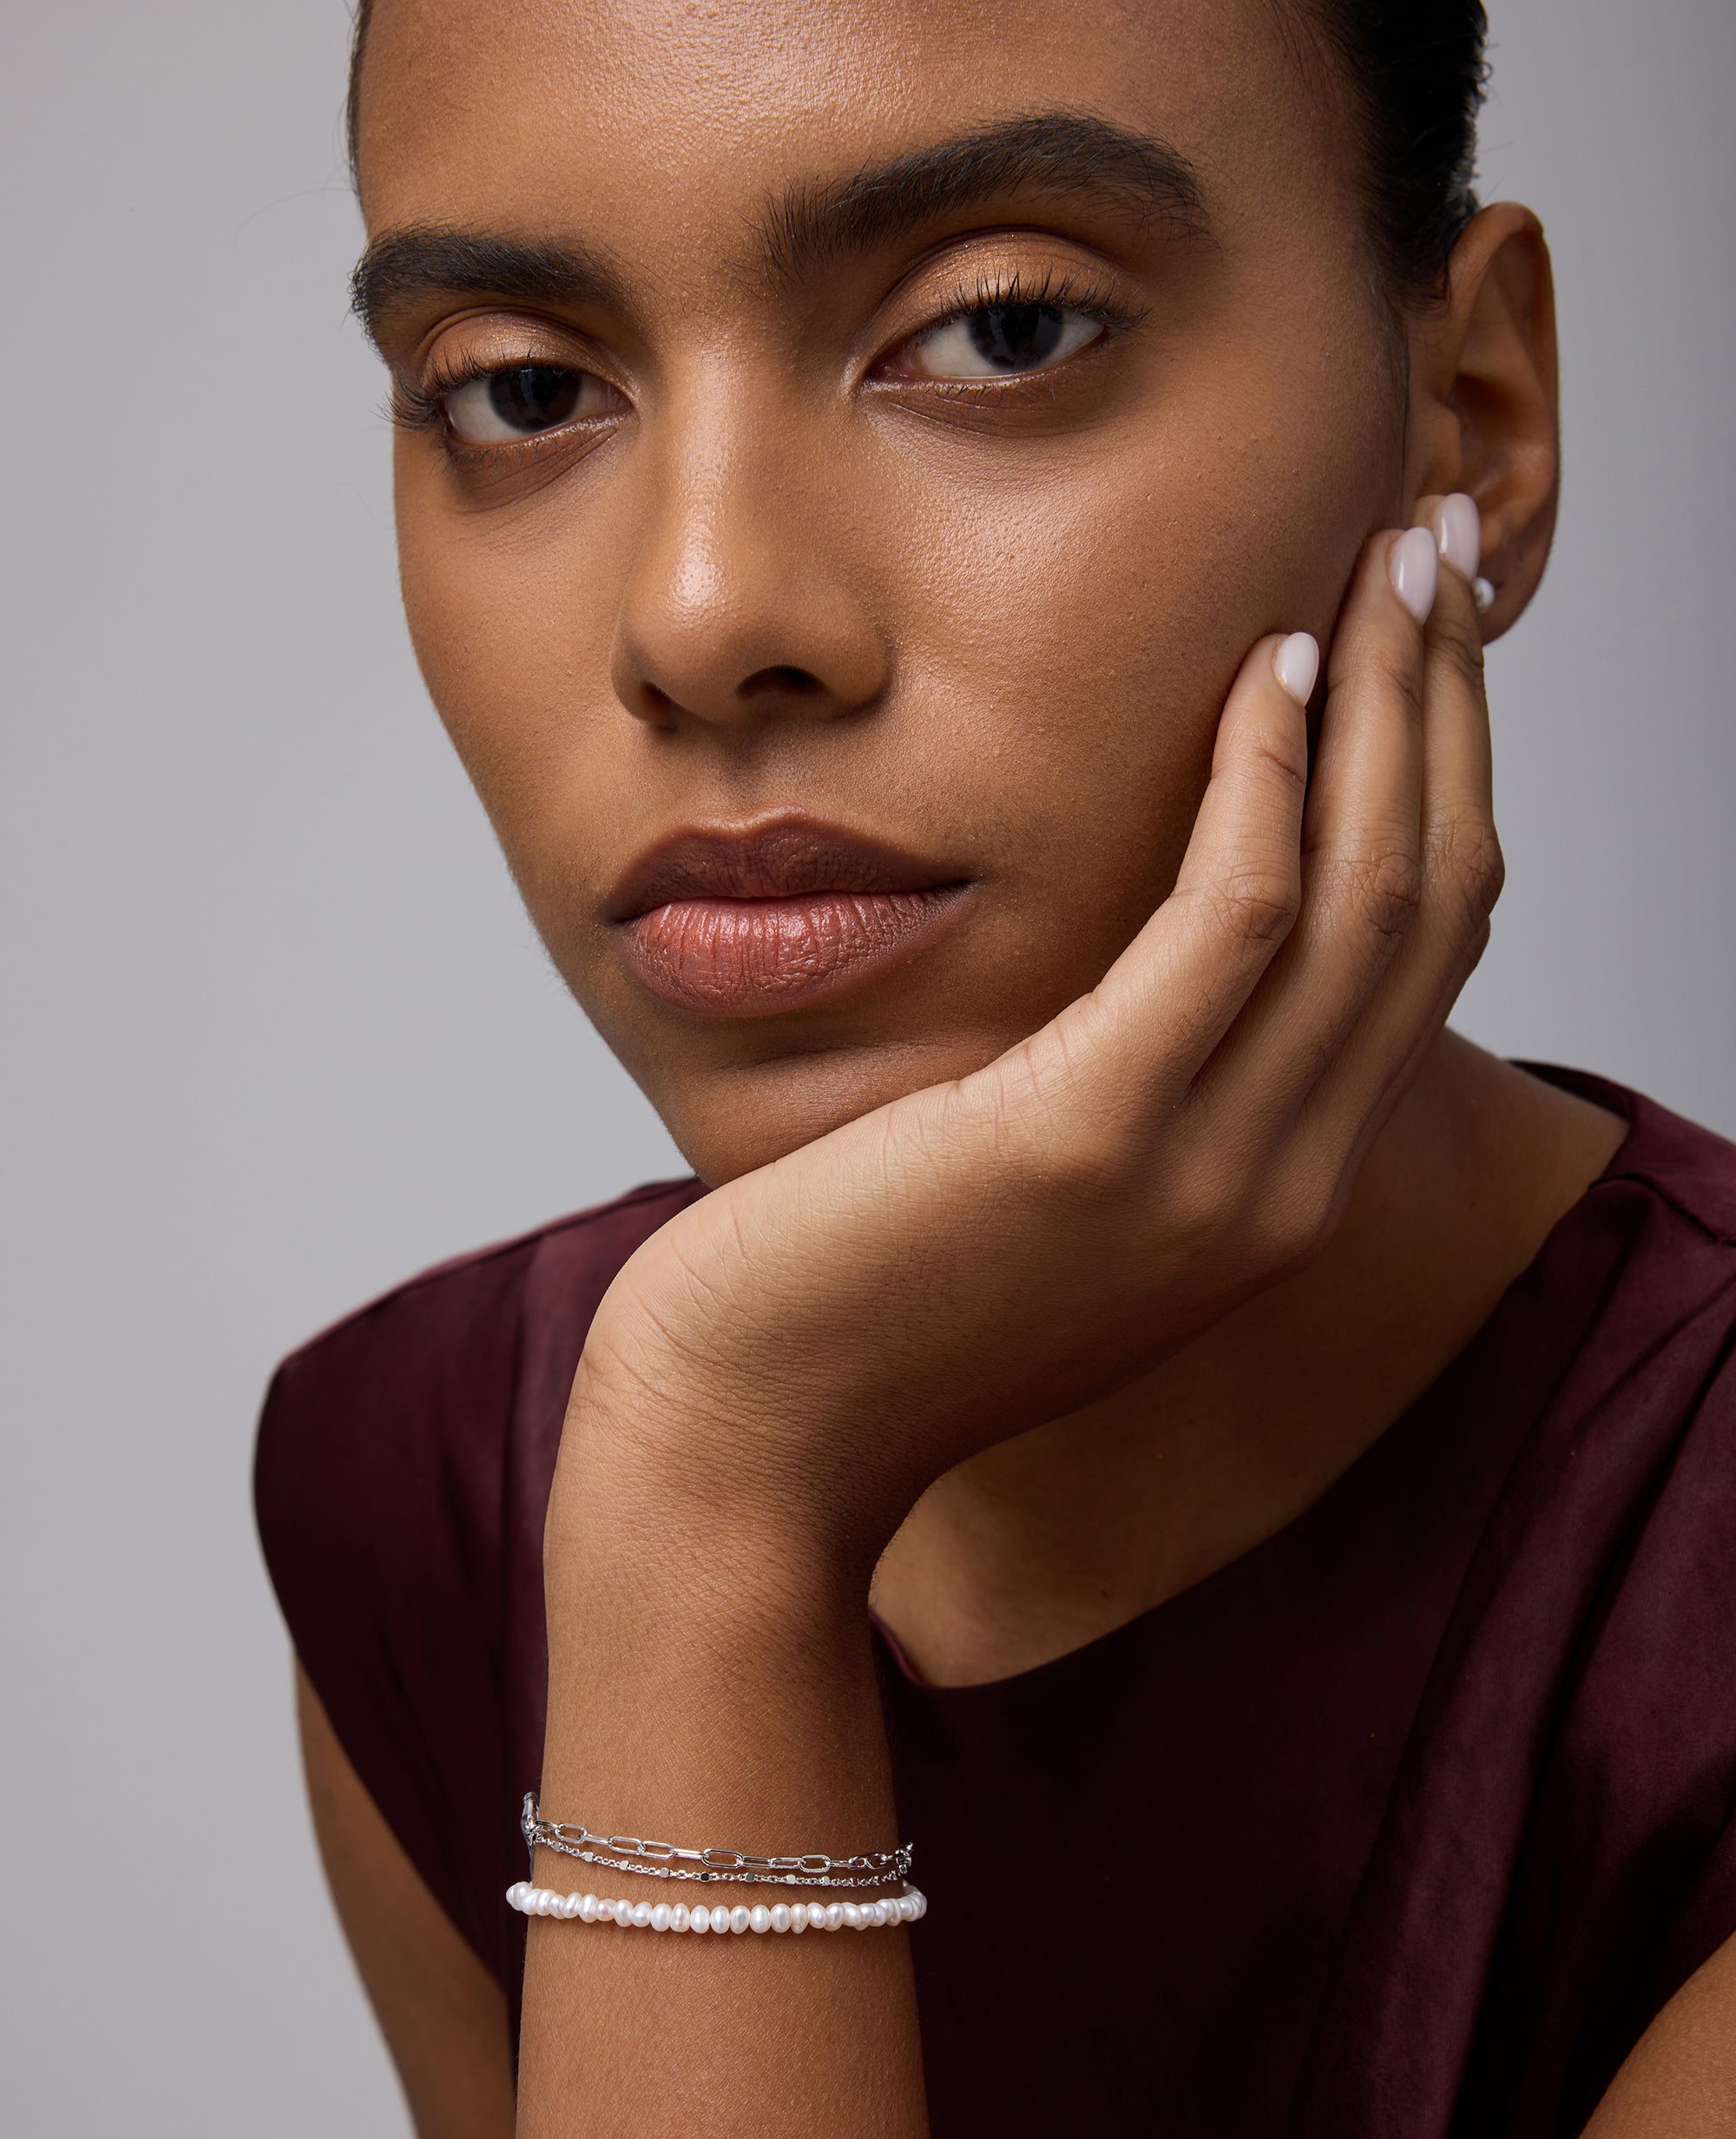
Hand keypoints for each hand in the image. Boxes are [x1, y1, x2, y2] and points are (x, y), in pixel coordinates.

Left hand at [568, 507, 1497, 1572]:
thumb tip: (1155, 945)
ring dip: (1388, 704)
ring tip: (1380, 556)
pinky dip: (1265, 782)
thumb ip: (1135, 1081)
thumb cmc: (864, 1297)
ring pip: (1364, 894)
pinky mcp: (1092, 1139)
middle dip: (1448, 707)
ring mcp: (1203, 1176)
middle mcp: (1280, 1189)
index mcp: (1274, 1191)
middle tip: (1436, 544)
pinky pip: (1229, 921)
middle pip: (1431, 902)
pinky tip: (1258, 668)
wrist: (756, 1436)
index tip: (1426, 637)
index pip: (1420, 955)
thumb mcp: (1045, 1186)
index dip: (1446, 777)